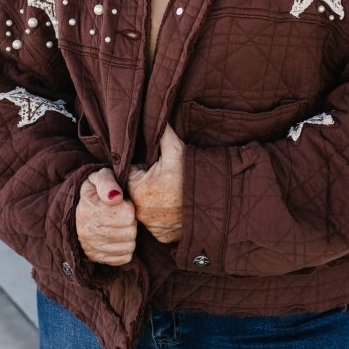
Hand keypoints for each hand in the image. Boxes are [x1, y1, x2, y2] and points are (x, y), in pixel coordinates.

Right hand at [75, 168, 136, 265]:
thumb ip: (107, 182)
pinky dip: (126, 248)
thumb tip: (115, 197)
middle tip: (122, 215)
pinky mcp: (97, 258)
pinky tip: (119, 238)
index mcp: (89, 210)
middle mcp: (87, 232)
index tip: (121, 203)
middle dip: (130, 221)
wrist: (80, 209)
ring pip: (129, 245)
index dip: (129, 206)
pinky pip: (125, 258)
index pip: (127, 214)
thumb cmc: (96, 191)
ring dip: (129, 235)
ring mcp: (91, 248)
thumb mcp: (100, 177)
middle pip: (130, 231)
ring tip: (120, 225)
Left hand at [128, 124, 184, 243]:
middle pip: (137, 192)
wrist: (217, 202)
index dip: (144, 168)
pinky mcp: (161, 236)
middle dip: (146, 185)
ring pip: (146, 208)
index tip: (157, 167)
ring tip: (172, 193)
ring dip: (154, 201)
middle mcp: (139, 211)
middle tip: (165, 180)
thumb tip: (152, 113)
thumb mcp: (176, 150)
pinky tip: (175, 208)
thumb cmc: (193, 174)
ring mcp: (150, 226)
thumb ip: (160, 133)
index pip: (131, 173)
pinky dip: (163, 217)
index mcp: (137, 188)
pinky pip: (156, 223)